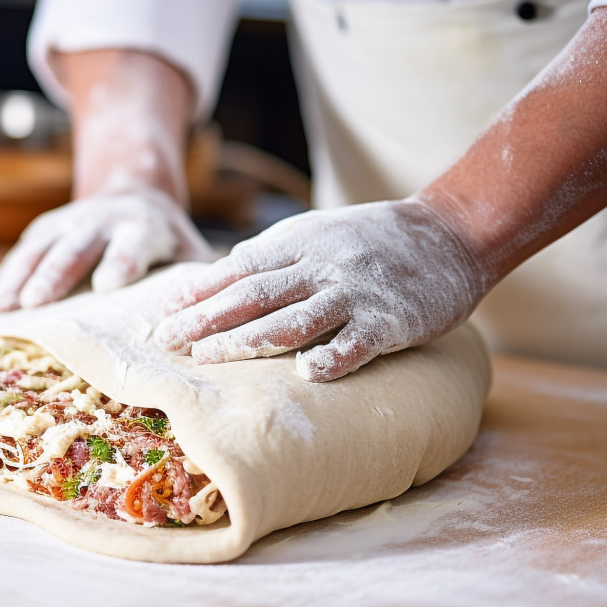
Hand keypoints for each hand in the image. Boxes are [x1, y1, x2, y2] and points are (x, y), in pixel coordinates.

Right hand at [0, 188, 212, 310]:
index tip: (107, 285)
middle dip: (54, 273)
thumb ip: (199, 279)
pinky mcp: (44, 229)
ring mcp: (68, 222)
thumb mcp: (188, 250)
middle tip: (35, 302)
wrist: (133, 191)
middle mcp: (102, 221)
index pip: (132, 245)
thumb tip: (219, 316)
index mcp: (144, 228)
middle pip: (76, 247)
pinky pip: (18, 253)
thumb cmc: (166, 240)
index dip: (121, 261)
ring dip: (16, 277)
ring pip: (39, 248)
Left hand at [151, 197, 490, 381]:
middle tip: (165, 342)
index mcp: (296, 246)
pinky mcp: (389, 321)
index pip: (235, 271)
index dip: (195, 294)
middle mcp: (318, 268)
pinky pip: (358, 342)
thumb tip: (211, 279)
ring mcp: (354, 294)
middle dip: (204, 319)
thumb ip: (266, 258)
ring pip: (294, 319)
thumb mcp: (312, 234)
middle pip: (252, 295)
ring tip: (209, 358)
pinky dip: (334, 357)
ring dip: (248, 340)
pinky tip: (308, 373)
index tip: (159, 317)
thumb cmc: (368, 240)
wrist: (448, 233)